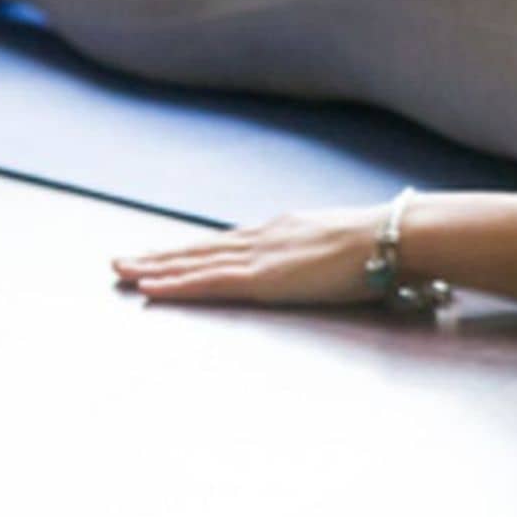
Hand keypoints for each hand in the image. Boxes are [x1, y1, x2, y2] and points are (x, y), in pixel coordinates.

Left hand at [111, 203, 391, 306]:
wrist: (392, 237)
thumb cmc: (382, 244)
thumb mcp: (345, 244)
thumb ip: (326, 253)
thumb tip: (331, 261)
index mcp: (286, 230)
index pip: (229, 241)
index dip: (195, 248)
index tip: (168, 252)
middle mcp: (265, 236)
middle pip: (202, 247)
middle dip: (162, 255)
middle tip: (123, 260)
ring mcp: (261, 255)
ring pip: (196, 261)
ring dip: (157, 267)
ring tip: (123, 270)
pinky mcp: (261, 278)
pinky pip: (208, 281)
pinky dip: (176, 283)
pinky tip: (150, 287)